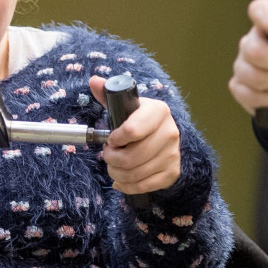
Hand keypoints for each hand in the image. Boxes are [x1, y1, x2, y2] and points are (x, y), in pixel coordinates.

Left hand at [88, 77, 181, 194]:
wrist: (163, 136)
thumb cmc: (139, 120)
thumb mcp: (124, 106)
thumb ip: (108, 94)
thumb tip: (94, 81)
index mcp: (158, 111)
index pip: (132, 131)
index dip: (115, 139)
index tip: (111, 139)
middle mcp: (170, 132)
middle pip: (131, 157)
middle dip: (112, 159)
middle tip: (108, 154)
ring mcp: (173, 154)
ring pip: (135, 173)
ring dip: (116, 173)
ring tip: (113, 166)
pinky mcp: (172, 172)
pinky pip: (144, 186)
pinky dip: (127, 186)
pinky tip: (121, 180)